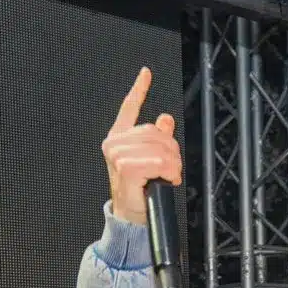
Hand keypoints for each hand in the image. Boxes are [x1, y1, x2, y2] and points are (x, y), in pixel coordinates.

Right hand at [102, 67, 182, 224]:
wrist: (130, 214)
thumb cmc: (138, 189)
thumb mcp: (151, 160)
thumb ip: (157, 138)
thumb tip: (165, 119)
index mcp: (119, 137)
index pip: (129, 108)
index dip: (139, 89)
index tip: (146, 73)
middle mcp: (115, 143)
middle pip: (156, 132)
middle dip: (171, 151)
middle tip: (170, 169)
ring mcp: (117, 154)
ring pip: (160, 148)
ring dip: (172, 165)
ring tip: (167, 176)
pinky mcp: (125, 167)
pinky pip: (158, 162)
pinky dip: (167, 172)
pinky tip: (164, 180)